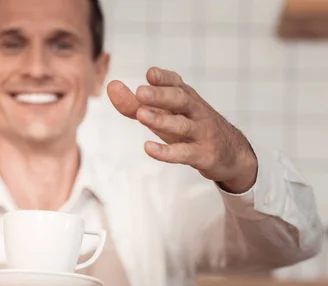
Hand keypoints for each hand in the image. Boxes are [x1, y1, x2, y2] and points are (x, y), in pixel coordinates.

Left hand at [107, 67, 257, 193]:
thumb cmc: (189, 129)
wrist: (231, 154)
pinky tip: (148, 148)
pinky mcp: (202, 155)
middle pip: (179, 100)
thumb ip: (134, 104)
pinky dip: (166, 152)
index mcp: (186, 98)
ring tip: (141, 115)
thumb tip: (111, 86)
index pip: (176, 83)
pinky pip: (183, 153)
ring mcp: (201, 133)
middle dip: (160, 95)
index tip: (150, 73)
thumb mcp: (164, 115)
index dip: (164, 78)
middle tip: (141, 91)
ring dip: (161, 120)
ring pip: (181, 125)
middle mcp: (195, 112)